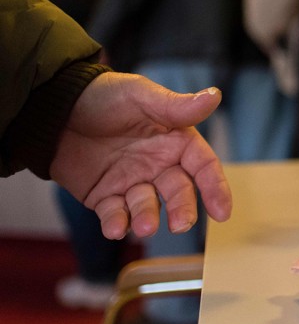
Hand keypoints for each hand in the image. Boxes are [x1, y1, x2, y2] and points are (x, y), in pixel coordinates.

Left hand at [49, 72, 232, 239]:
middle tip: (180, 225)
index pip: (203, 167)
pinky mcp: (105, 196)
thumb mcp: (140, 96)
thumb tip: (215, 96)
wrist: (52, 108)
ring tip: (144, 227)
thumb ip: (177, 106)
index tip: (222, 213)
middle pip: (179, 192)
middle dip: (183, 210)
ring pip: (148, 207)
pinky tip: (115, 228)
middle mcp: (159, 165)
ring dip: (148, 218)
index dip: (215, 188)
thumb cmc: (102, 95)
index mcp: (175, 141)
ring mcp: (132, 182)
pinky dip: (117, 224)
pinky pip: (115, 214)